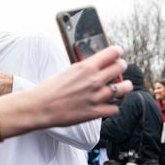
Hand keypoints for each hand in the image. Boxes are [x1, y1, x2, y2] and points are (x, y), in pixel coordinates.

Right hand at [0, 46, 132, 137]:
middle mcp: (94, 80)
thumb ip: (83, 69)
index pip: (113, 52)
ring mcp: (96, 97)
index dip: (117, 52)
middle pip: (121, 68)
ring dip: (124, 87)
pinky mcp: (95, 112)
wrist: (40, 107)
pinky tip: (108, 105)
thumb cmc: (48, 89)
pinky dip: (113, 106)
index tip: (116, 55)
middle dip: (120, 67)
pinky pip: (115, 108)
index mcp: (86, 67)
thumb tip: (93, 67)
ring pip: (124, 89)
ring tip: (121, 88)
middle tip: (117, 70)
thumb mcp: (67, 72)